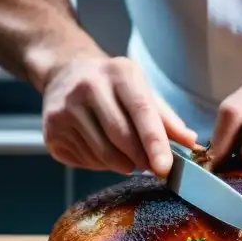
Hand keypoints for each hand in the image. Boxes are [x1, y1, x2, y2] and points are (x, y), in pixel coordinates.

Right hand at [39, 54, 196, 177]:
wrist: (64, 72)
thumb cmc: (112, 86)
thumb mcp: (141, 90)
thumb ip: (166, 118)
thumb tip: (190, 142)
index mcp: (119, 72)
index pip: (141, 111)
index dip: (155, 142)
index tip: (165, 168)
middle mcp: (88, 86)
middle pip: (122, 136)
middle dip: (142, 159)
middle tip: (152, 167)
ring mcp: (65, 108)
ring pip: (103, 154)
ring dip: (122, 164)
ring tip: (127, 157)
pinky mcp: (51, 129)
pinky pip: (86, 160)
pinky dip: (101, 164)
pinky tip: (101, 149)